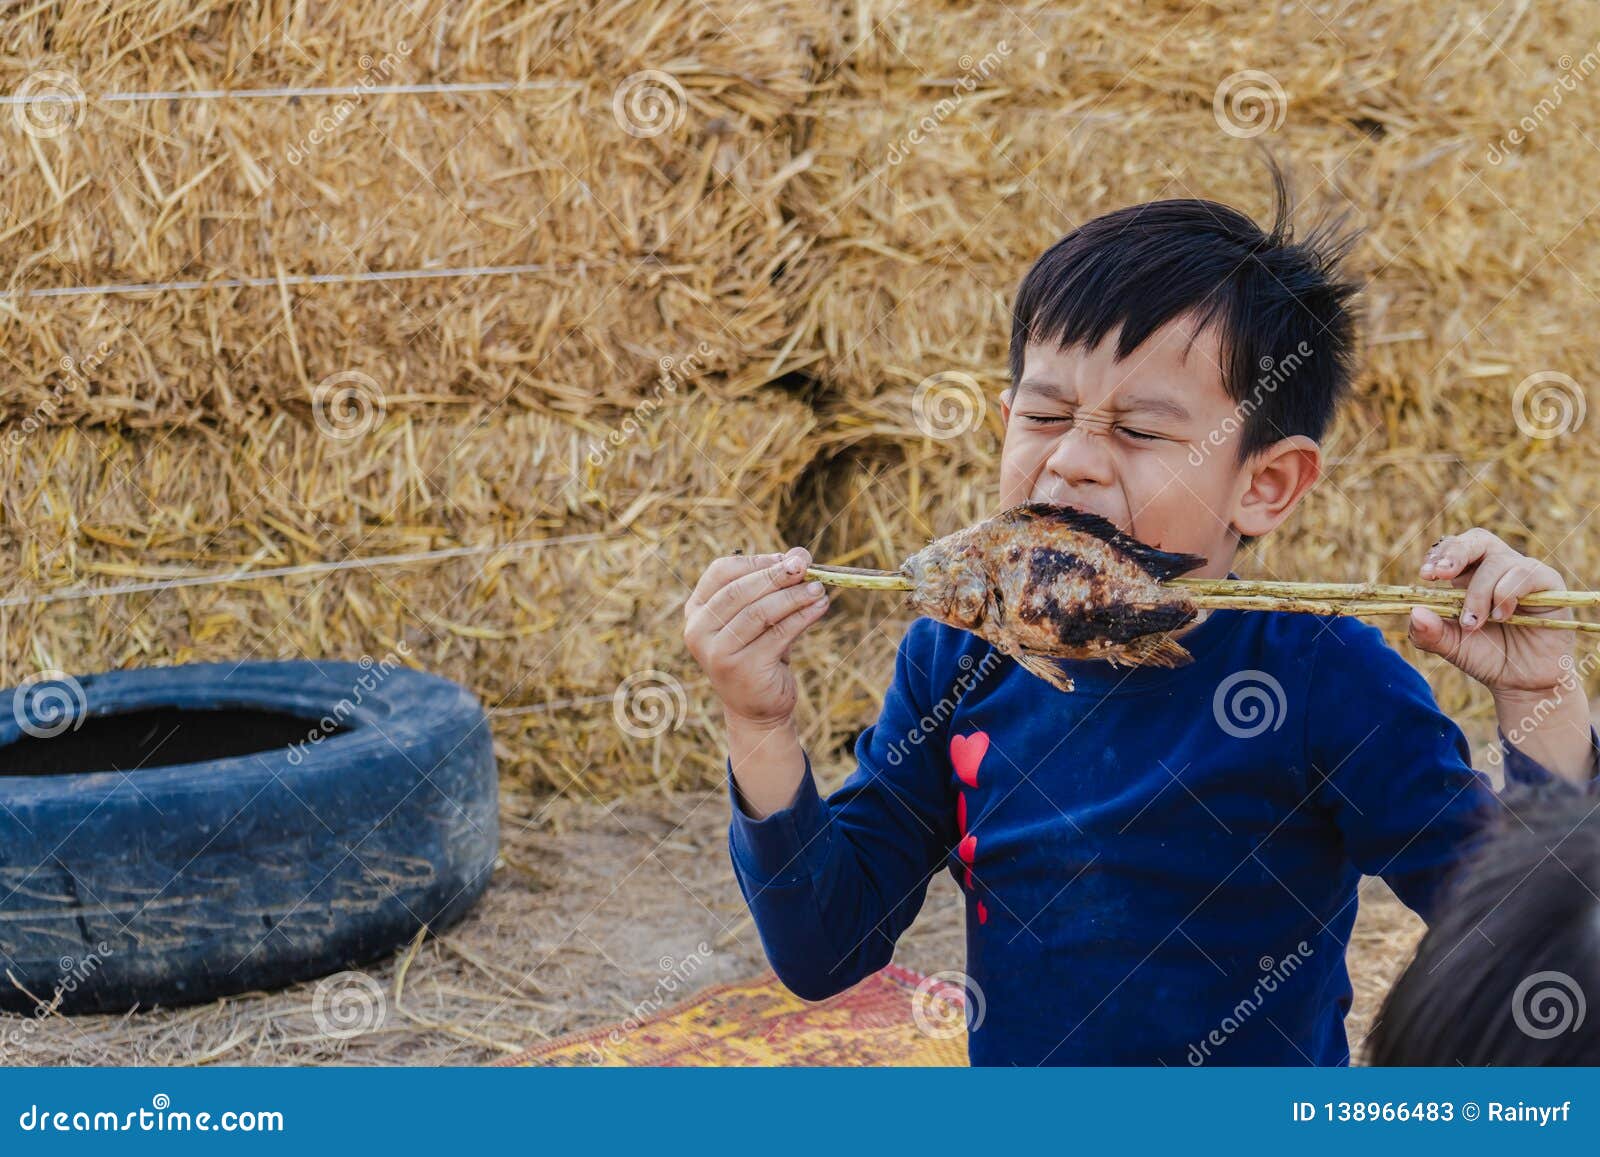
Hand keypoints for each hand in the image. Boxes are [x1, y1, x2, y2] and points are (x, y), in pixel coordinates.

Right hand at [683, 547, 828, 727]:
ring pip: (759, 612)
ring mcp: (718, 653)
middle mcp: (698, 631)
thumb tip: (800, 554)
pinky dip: (802, 617)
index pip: (721, 571)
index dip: (756, 561)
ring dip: (793, 596)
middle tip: (806, 567)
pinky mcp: (743, 669)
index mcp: (697, 610)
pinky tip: (820, 607)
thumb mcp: (763, 615)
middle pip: (739, 590)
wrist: (757, 708)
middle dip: (777, 575)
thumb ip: (777, 584)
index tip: (787, 558)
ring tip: (819, 589)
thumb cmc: (759, 652)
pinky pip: (778, 634)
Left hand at [1407, 527, 1573, 693]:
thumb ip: (1429, 632)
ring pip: (1496, 561)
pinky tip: (1502, 617)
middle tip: (1440, 575)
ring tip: (1475, 623)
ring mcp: (1523, 573)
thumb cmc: (1486, 657)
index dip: (1439, 555)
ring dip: (1479, 592)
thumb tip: (1414, 612)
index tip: (1426, 575)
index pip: (1453, 548)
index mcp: (1468, 576)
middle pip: (1476, 540)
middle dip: (1455, 553)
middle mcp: (1496, 568)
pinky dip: (1507, 594)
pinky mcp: (1548, 583)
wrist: (1522, 681)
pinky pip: (1525, 573)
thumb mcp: (1451, 646)